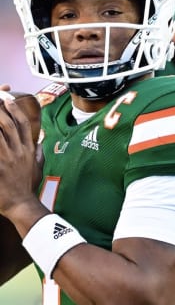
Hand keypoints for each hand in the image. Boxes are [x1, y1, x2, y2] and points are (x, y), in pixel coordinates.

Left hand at [0, 98, 41, 219]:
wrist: (21, 204)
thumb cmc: (28, 187)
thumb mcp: (37, 168)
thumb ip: (38, 153)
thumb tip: (40, 142)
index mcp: (29, 150)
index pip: (24, 124)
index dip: (16, 110)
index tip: (9, 100)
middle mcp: (19, 151)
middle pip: (10, 125)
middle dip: (1, 110)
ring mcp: (7, 159)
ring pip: (0, 134)